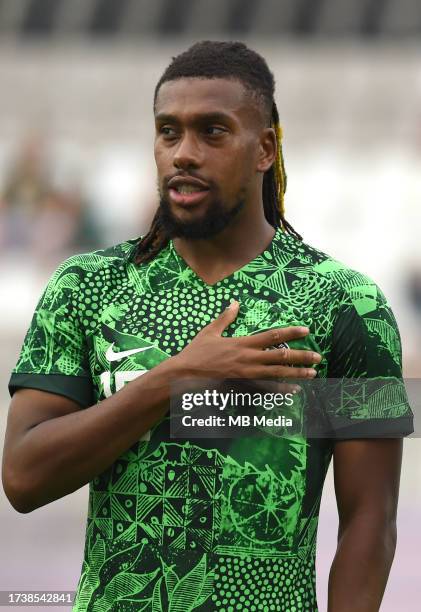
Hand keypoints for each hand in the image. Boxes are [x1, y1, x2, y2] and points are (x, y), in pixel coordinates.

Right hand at [173, 300, 320, 381]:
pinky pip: (266, 389)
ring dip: (296, 373)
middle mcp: (248, 358)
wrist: (184, 375)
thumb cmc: (196, 353)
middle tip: (317, 357)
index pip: (272, 335)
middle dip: (301, 356)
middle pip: (280, 356)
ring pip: (277, 374)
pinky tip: (294, 390)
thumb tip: (234, 302)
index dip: (290, 332)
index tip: (306, 330)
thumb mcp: (210, 332)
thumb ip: (225, 318)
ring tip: (312, 373)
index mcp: (242, 343)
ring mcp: (246, 374)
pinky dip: (281, 390)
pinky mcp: (242, 387)